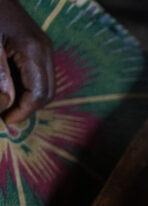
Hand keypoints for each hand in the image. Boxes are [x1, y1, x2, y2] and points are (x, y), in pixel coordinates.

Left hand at [0, 0, 54, 123]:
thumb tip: (6, 104)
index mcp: (34, 51)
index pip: (39, 94)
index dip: (23, 111)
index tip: (5, 121)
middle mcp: (45, 52)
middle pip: (47, 93)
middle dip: (28, 108)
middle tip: (6, 115)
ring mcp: (44, 48)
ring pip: (44, 86)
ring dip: (27, 99)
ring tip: (6, 103)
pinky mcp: (37, 47)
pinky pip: (38, 75)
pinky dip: (25, 87)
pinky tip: (8, 88)